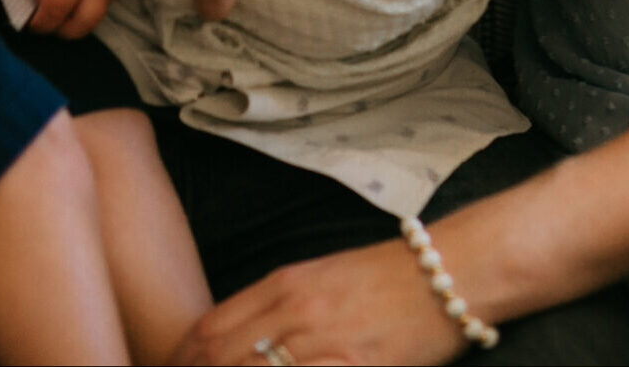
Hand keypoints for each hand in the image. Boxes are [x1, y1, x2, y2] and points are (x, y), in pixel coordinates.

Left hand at [28, 0, 119, 35]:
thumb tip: (41, 7)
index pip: (54, 14)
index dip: (39, 24)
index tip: (30, 23)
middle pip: (81, 27)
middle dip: (61, 30)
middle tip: (49, 21)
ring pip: (96, 18)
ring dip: (77, 20)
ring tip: (63, 9)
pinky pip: (106, 3)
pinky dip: (90, 7)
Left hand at [174, 239, 459, 364]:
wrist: (450, 271)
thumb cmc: (388, 276)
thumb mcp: (323, 278)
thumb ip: (277, 306)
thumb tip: (236, 341)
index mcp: (284, 285)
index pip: (208, 329)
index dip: (179, 360)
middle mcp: (294, 312)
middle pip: (218, 357)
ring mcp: (323, 343)